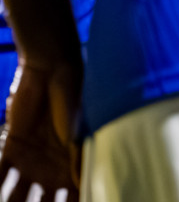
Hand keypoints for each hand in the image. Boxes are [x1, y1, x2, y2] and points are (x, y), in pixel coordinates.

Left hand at [0, 61, 81, 201]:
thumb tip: (82, 185)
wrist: (51, 74)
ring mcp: (29, 160)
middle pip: (41, 200)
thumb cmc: (73, 101)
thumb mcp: (77, 134)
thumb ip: (77, 162)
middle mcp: (50, 167)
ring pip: (16, 193)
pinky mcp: (11, 148)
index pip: (70, 195)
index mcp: (70, 165)